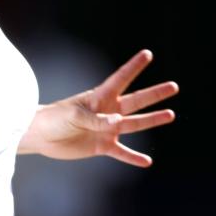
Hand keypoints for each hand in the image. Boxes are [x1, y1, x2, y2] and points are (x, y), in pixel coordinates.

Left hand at [18, 49, 178, 166]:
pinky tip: (147, 161)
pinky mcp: (102, 146)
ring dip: (152, 120)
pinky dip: (133, 158)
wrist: (41, 136)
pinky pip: (121, 153)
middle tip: (173, 86)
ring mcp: (107, 129)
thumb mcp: (74, 115)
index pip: (120, 79)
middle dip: (154, 94)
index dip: (134, 67)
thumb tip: (117, 123)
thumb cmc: (54, 118)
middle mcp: (108, 111)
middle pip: (136, 100)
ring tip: (171, 115)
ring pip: (134, 124)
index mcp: (99, 97)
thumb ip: (96, 119)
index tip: (147, 54)